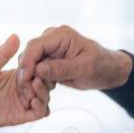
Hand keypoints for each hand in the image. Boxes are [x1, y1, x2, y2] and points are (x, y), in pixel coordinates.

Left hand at [0, 34, 50, 132]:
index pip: (37, 68)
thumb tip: (14, 37)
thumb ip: (3, 53)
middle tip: (39, 72)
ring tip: (35, 84)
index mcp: (17, 76)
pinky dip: (41, 106)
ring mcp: (23, 102)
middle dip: (45, 77)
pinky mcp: (21, 116)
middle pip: (45, 82)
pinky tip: (33, 100)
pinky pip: (38, 113)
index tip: (39, 59)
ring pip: (45, 96)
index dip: (40, 64)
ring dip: (43, 90)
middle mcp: (23, 89)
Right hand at [15, 26, 131, 107]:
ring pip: (29, 65)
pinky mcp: (48, 61)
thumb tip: (38, 70)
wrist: (108, 71)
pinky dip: (35, 83)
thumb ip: (61, 68)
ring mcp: (48, 50)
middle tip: (29, 94)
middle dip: (26, 74)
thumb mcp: (85, 68)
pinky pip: (35, 71)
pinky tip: (40, 94)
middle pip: (28, 55)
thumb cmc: (101, 66)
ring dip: (30, 81)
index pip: (35, 46)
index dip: (27, 63)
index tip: (26, 80)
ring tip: (35, 97)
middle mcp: (51, 39)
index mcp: (61, 35)